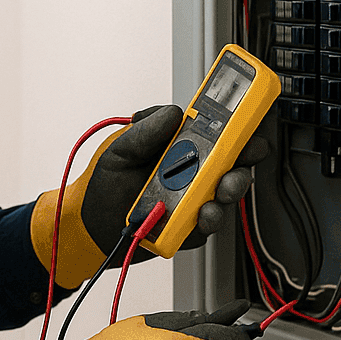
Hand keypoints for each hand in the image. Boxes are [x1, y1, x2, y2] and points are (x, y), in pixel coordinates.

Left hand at [30, 107, 269, 288]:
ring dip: (229, 191)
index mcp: (183, 146)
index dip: (240, 125)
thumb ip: (147, 129)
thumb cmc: (107, 183)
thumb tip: (175, 112)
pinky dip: (209, 219)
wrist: (92, 226)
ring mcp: (196, 200)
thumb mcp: (121, 148)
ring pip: (227, 194)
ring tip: (217, 194)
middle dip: (244, 160)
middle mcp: (195, 172)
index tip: (248, 121)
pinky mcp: (191, 227)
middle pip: (235, 162)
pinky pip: (208, 224)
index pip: (220, 132)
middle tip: (240, 160)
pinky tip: (203, 214)